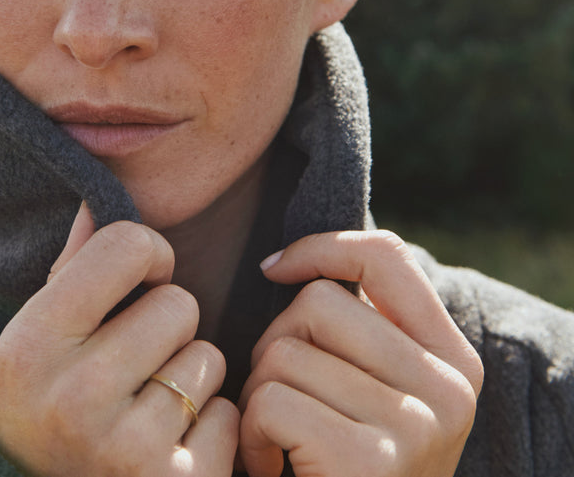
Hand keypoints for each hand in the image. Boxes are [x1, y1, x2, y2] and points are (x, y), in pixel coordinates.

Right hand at [0, 203, 238, 475]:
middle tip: (136, 358)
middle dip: (167, 323)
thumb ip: (71, 267)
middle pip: (179, 302)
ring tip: (147, 403)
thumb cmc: (43, 404)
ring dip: (189, 374)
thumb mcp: (35, 339)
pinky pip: (228, 414)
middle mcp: (74, 396)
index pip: (128, 245)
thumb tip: (97, 200)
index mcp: (32, 343)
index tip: (141, 279)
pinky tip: (167, 445)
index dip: (148, 254)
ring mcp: (127, 449)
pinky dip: (207, 426)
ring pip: (208, 357)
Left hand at [238, 230, 482, 476]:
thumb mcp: (372, 389)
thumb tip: (283, 263)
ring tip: (279, 437)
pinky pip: (270, 400)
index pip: (387, 256)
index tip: (275, 269)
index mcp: (453, 358)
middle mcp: (448, 388)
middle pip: (318, 303)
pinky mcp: (370, 462)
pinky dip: (251, 432)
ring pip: (284, 351)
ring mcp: (415, 425)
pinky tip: (272, 465)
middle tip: (283, 399)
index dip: (321, 248)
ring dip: (258, 392)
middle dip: (277, 344)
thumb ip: (358, 330)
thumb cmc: (343, 461)